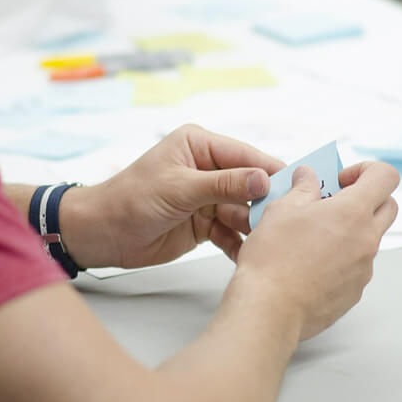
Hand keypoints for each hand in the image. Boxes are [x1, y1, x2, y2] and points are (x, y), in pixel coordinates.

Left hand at [61, 124, 284, 268]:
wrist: (102, 235)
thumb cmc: (130, 200)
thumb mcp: (180, 188)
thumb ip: (224, 184)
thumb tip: (264, 179)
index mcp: (200, 145)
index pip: (246, 156)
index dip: (271, 172)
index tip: (298, 188)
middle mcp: (208, 168)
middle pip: (250, 185)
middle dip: (265, 204)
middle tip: (285, 222)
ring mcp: (208, 197)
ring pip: (244, 211)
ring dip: (254, 227)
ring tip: (268, 243)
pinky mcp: (206, 223)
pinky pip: (232, 232)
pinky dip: (239, 244)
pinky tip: (249, 255)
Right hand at [232, 162, 398, 340]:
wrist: (269, 309)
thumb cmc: (273, 258)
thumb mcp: (281, 210)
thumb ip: (302, 189)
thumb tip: (308, 177)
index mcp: (353, 212)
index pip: (386, 177)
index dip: (366, 170)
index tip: (341, 180)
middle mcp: (366, 240)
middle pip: (388, 207)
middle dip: (366, 199)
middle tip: (333, 204)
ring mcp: (364, 269)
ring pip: (370, 239)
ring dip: (351, 231)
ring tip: (313, 237)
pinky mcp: (355, 292)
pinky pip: (356, 266)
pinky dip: (341, 259)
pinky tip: (310, 265)